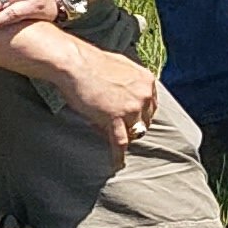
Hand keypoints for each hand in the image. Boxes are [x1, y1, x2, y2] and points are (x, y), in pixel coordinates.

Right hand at [46, 38, 163, 153]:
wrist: (76, 64)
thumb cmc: (93, 63)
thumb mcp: (121, 67)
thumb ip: (130, 81)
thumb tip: (127, 93)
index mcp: (147, 81)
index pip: (151, 107)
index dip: (140, 115)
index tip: (132, 120)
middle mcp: (144, 95)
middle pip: (144, 121)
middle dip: (132, 126)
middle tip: (117, 128)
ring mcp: (131, 107)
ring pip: (133, 132)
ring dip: (124, 137)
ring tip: (113, 142)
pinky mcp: (115, 118)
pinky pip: (119, 142)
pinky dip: (118, 156)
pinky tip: (116, 164)